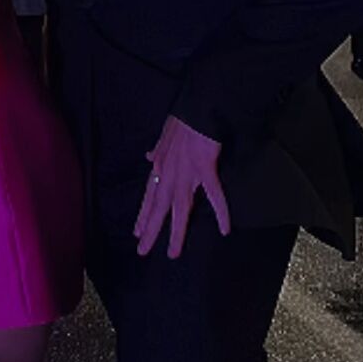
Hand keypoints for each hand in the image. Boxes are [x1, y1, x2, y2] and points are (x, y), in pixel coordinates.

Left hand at [135, 114, 230, 258]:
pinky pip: (214, 195)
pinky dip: (220, 212)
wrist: (198, 109)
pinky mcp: (205, 169)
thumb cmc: (183, 120)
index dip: (143, 215)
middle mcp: (168, 173)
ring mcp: (186, 173)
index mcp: (159, 166)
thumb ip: (157, 150)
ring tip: (172, 252)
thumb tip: (148, 157)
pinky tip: (224, 229)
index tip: (137, 232)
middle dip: (150, 230)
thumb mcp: (163, 136)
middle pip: (158, 207)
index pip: (149, 196)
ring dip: (176, 232)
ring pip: (179, 208)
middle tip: (142, 251)